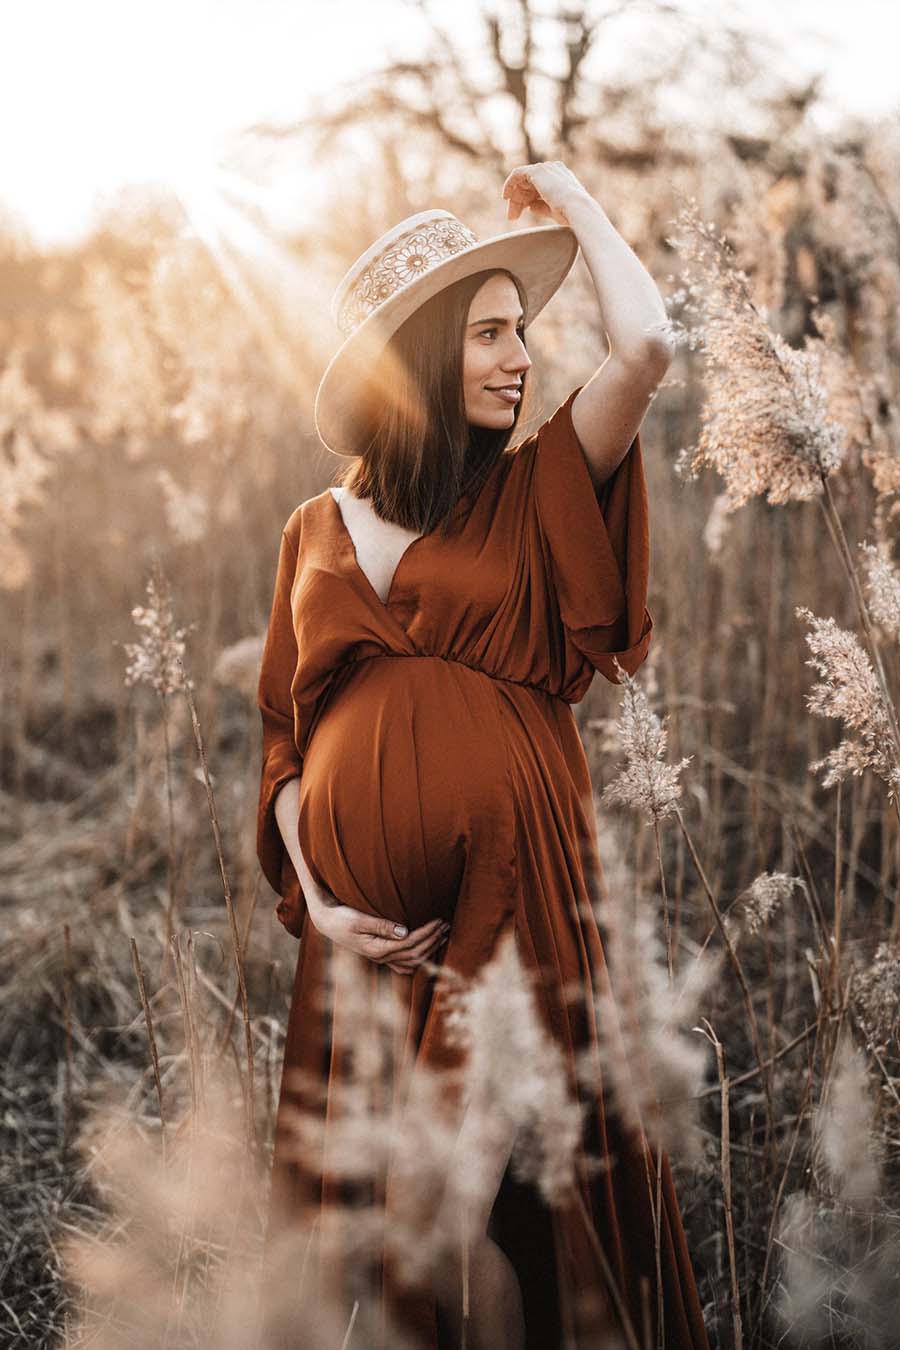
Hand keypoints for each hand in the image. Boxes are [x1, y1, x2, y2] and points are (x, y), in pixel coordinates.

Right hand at [307, 888, 449, 974]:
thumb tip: (404, 931)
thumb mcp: (359, 919)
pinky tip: (424, 953)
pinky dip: (417, 959)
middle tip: (446, 925)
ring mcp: (381, 958)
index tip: (439, 920)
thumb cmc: (341, 918)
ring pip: (411, 961)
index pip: (410, 943)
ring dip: (429, 948)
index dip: (427, 933)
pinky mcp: (379, 954)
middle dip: (432, 940)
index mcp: (378, 949)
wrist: (326, 922)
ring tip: (442, 935)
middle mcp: (381, 957)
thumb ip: (381, 925)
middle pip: (415, 953)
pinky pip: (402, 964)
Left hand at [501, 161, 590, 225]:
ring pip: (523, 181)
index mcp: (561, 178)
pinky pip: (518, 174)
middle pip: (529, 184)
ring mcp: (546, 168)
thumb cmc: (570, 214)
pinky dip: (510, 184)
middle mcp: (553, 170)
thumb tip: (530, 206)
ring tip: (511, 214)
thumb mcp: (554, 210)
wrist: (576, 208)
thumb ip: (542, 206)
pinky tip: (506, 196)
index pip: (538, 187)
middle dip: (519, 201)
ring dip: (515, 197)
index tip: (520, 214)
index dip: (527, 200)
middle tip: (512, 217)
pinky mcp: (537, 171)